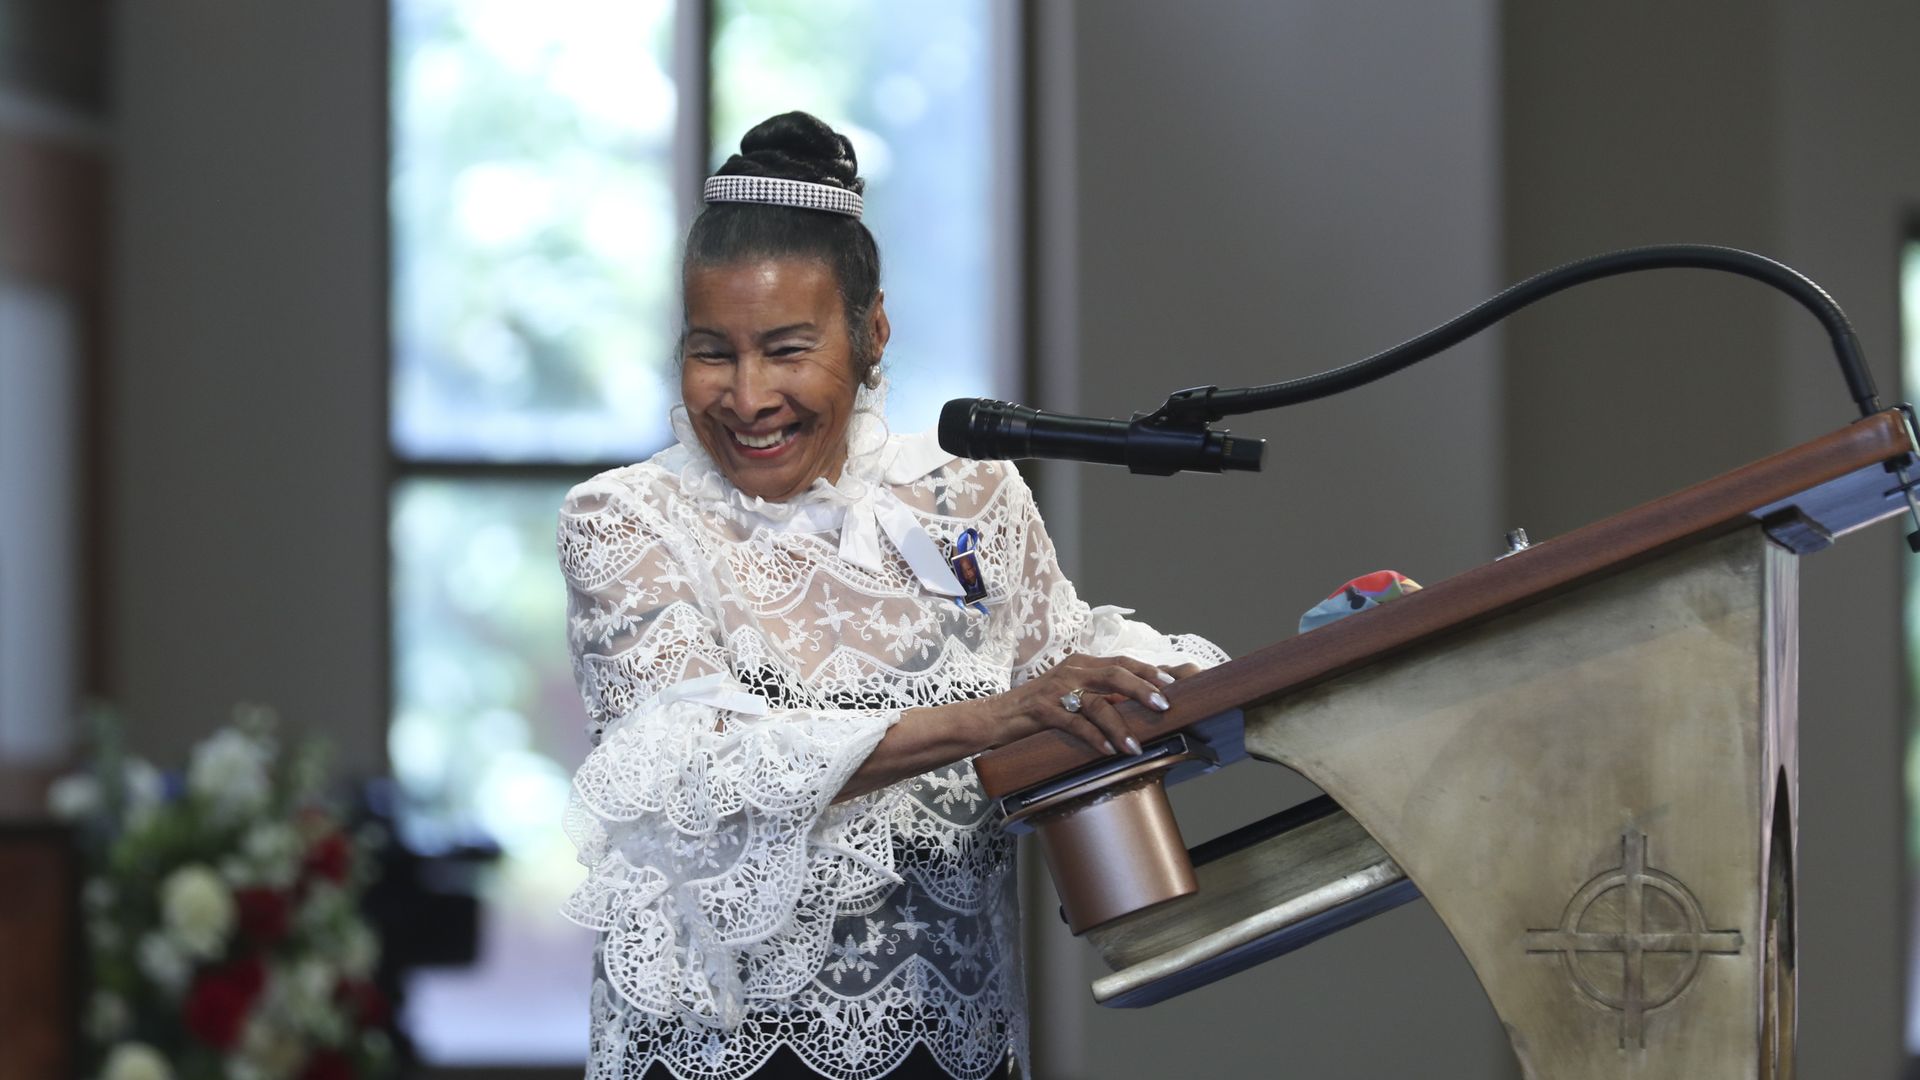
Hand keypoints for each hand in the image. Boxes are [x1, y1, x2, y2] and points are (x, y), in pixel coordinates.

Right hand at [985, 654, 1176, 755]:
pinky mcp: (1042, 711)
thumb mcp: (1070, 693)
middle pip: (1114, 675)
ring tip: (1135, 746)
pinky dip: (1093, 738)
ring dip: (1119, 726)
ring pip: (1096, 703)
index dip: (1148, 671)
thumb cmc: (1038, 708)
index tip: (1172, 683)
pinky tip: (1107, 751)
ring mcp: (1055, 690)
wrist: (995, 716)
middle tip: (1164, 706)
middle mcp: (1070, 671)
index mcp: (1080, 663)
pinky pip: (1073, 724)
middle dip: (1143, 689)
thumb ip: (1098, 694)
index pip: (1121, 661)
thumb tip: (1135, 704)